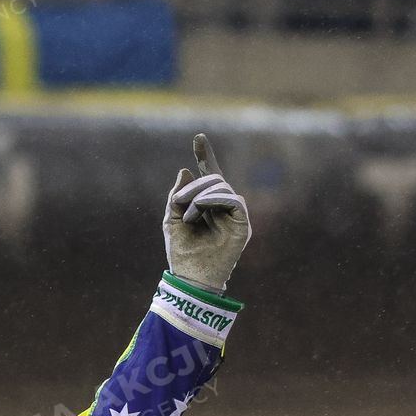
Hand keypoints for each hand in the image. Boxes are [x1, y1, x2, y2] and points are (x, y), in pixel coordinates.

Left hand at [162, 133, 249, 293]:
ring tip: (188, 216)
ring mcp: (234, 214)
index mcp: (206, 204)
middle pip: (214, 179)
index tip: (198, 137)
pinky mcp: (243, 223)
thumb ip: (176, 197)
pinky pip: (233, 199)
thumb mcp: (171, 220)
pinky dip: (215, 199)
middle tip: (178, 202)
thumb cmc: (182, 253)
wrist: (191, 278)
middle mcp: (223, 206)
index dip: (205, 155)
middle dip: (194, 186)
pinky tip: (201, 208)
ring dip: (200, 196)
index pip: (209, 175)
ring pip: (222, 187)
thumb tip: (185, 170)